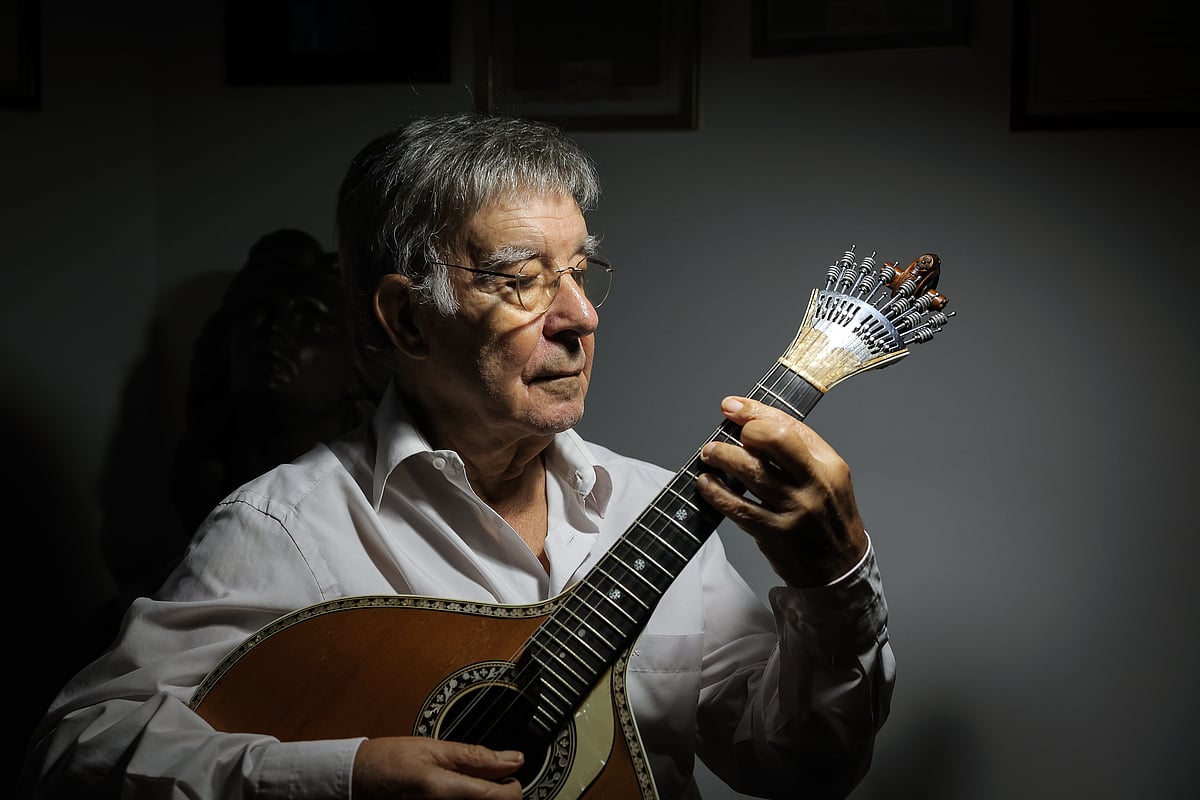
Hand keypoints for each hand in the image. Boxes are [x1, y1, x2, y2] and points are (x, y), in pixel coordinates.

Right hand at [352, 736, 524, 798]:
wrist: (354, 780)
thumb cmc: (385, 762)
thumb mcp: (433, 748)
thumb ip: (476, 756)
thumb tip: (511, 759)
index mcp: (446, 791)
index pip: (504, 799)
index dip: (513, 786)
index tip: (508, 776)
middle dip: (497, 794)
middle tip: (488, 779)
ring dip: (481, 799)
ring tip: (468, 784)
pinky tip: (456, 793)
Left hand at [696, 396, 867, 586]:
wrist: (840, 569)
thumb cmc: (827, 517)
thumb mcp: (827, 478)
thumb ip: (797, 452)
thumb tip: (752, 423)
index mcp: (829, 465)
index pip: (790, 426)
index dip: (755, 411)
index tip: (732, 406)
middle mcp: (814, 484)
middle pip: (773, 440)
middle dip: (744, 430)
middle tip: (725, 435)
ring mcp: (794, 510)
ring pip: (749, 471)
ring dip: (721, 456)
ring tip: (709, 454)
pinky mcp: (774, 533)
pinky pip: (737, 506)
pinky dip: (715, 491)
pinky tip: (706, 483)